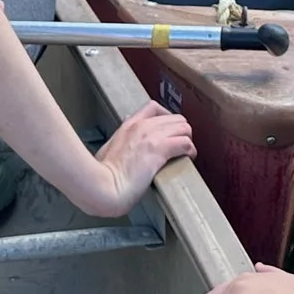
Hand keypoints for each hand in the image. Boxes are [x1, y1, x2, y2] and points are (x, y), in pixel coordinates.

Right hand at [72, 102, 194, 219]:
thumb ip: (120, 140)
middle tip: (181, 145)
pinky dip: (190, 150)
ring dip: (188, 139)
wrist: (103, 185)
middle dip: (181, 131)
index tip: (169, 131)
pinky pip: (185, 143)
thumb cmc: (103, 174)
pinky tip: (188, 158)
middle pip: (175, 117)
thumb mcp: (108, 148)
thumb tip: (124, 135)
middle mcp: (142, 126)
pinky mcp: (159, 150)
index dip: (167, 117)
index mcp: (129, 125)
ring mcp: (151, 136)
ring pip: (184, 127)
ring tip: (186, 152)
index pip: (153, 107)